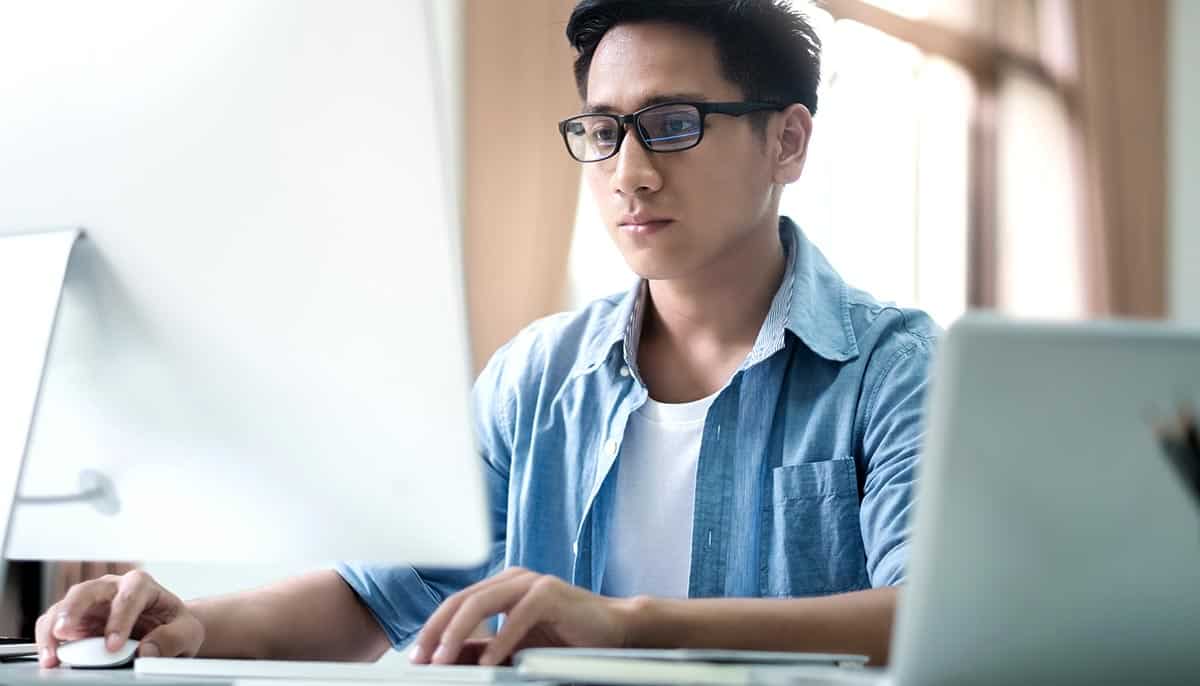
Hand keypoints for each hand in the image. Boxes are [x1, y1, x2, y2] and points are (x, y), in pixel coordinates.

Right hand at [35, 569, 204, 667]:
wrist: (165, 628)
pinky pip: (55, 623)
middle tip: (64, 633)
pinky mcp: (76, 619)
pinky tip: (50, 657)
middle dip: (73, 611)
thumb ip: (172, 639)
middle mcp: (111, 588)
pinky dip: (48, 639)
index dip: (119, 620)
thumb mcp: (187, 632)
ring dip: (54, 629)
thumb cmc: (174, 625)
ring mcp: (90, 602)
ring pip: (64, 607)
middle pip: (87, 591)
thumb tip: (147, 650)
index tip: (113, 646)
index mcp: (141, 585)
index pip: (128, 597)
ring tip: (52, 655)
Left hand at [410, 567, 637, 666]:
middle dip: (437, 631)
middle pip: (462, 600)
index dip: (433, 628)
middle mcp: (512, 578)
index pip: (457, 604)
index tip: (417, 655)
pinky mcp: (550, 592)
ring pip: (482, 603)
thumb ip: (484, 650)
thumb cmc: (566, 638)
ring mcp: (531, 582)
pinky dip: (500, 640)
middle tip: (422, 659)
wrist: (613, 631)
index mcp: (501, 586)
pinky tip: (489, 662)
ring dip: (458, 634)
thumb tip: (448, 660)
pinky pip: (516, 617)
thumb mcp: (516, 647)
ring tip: (444, 660)